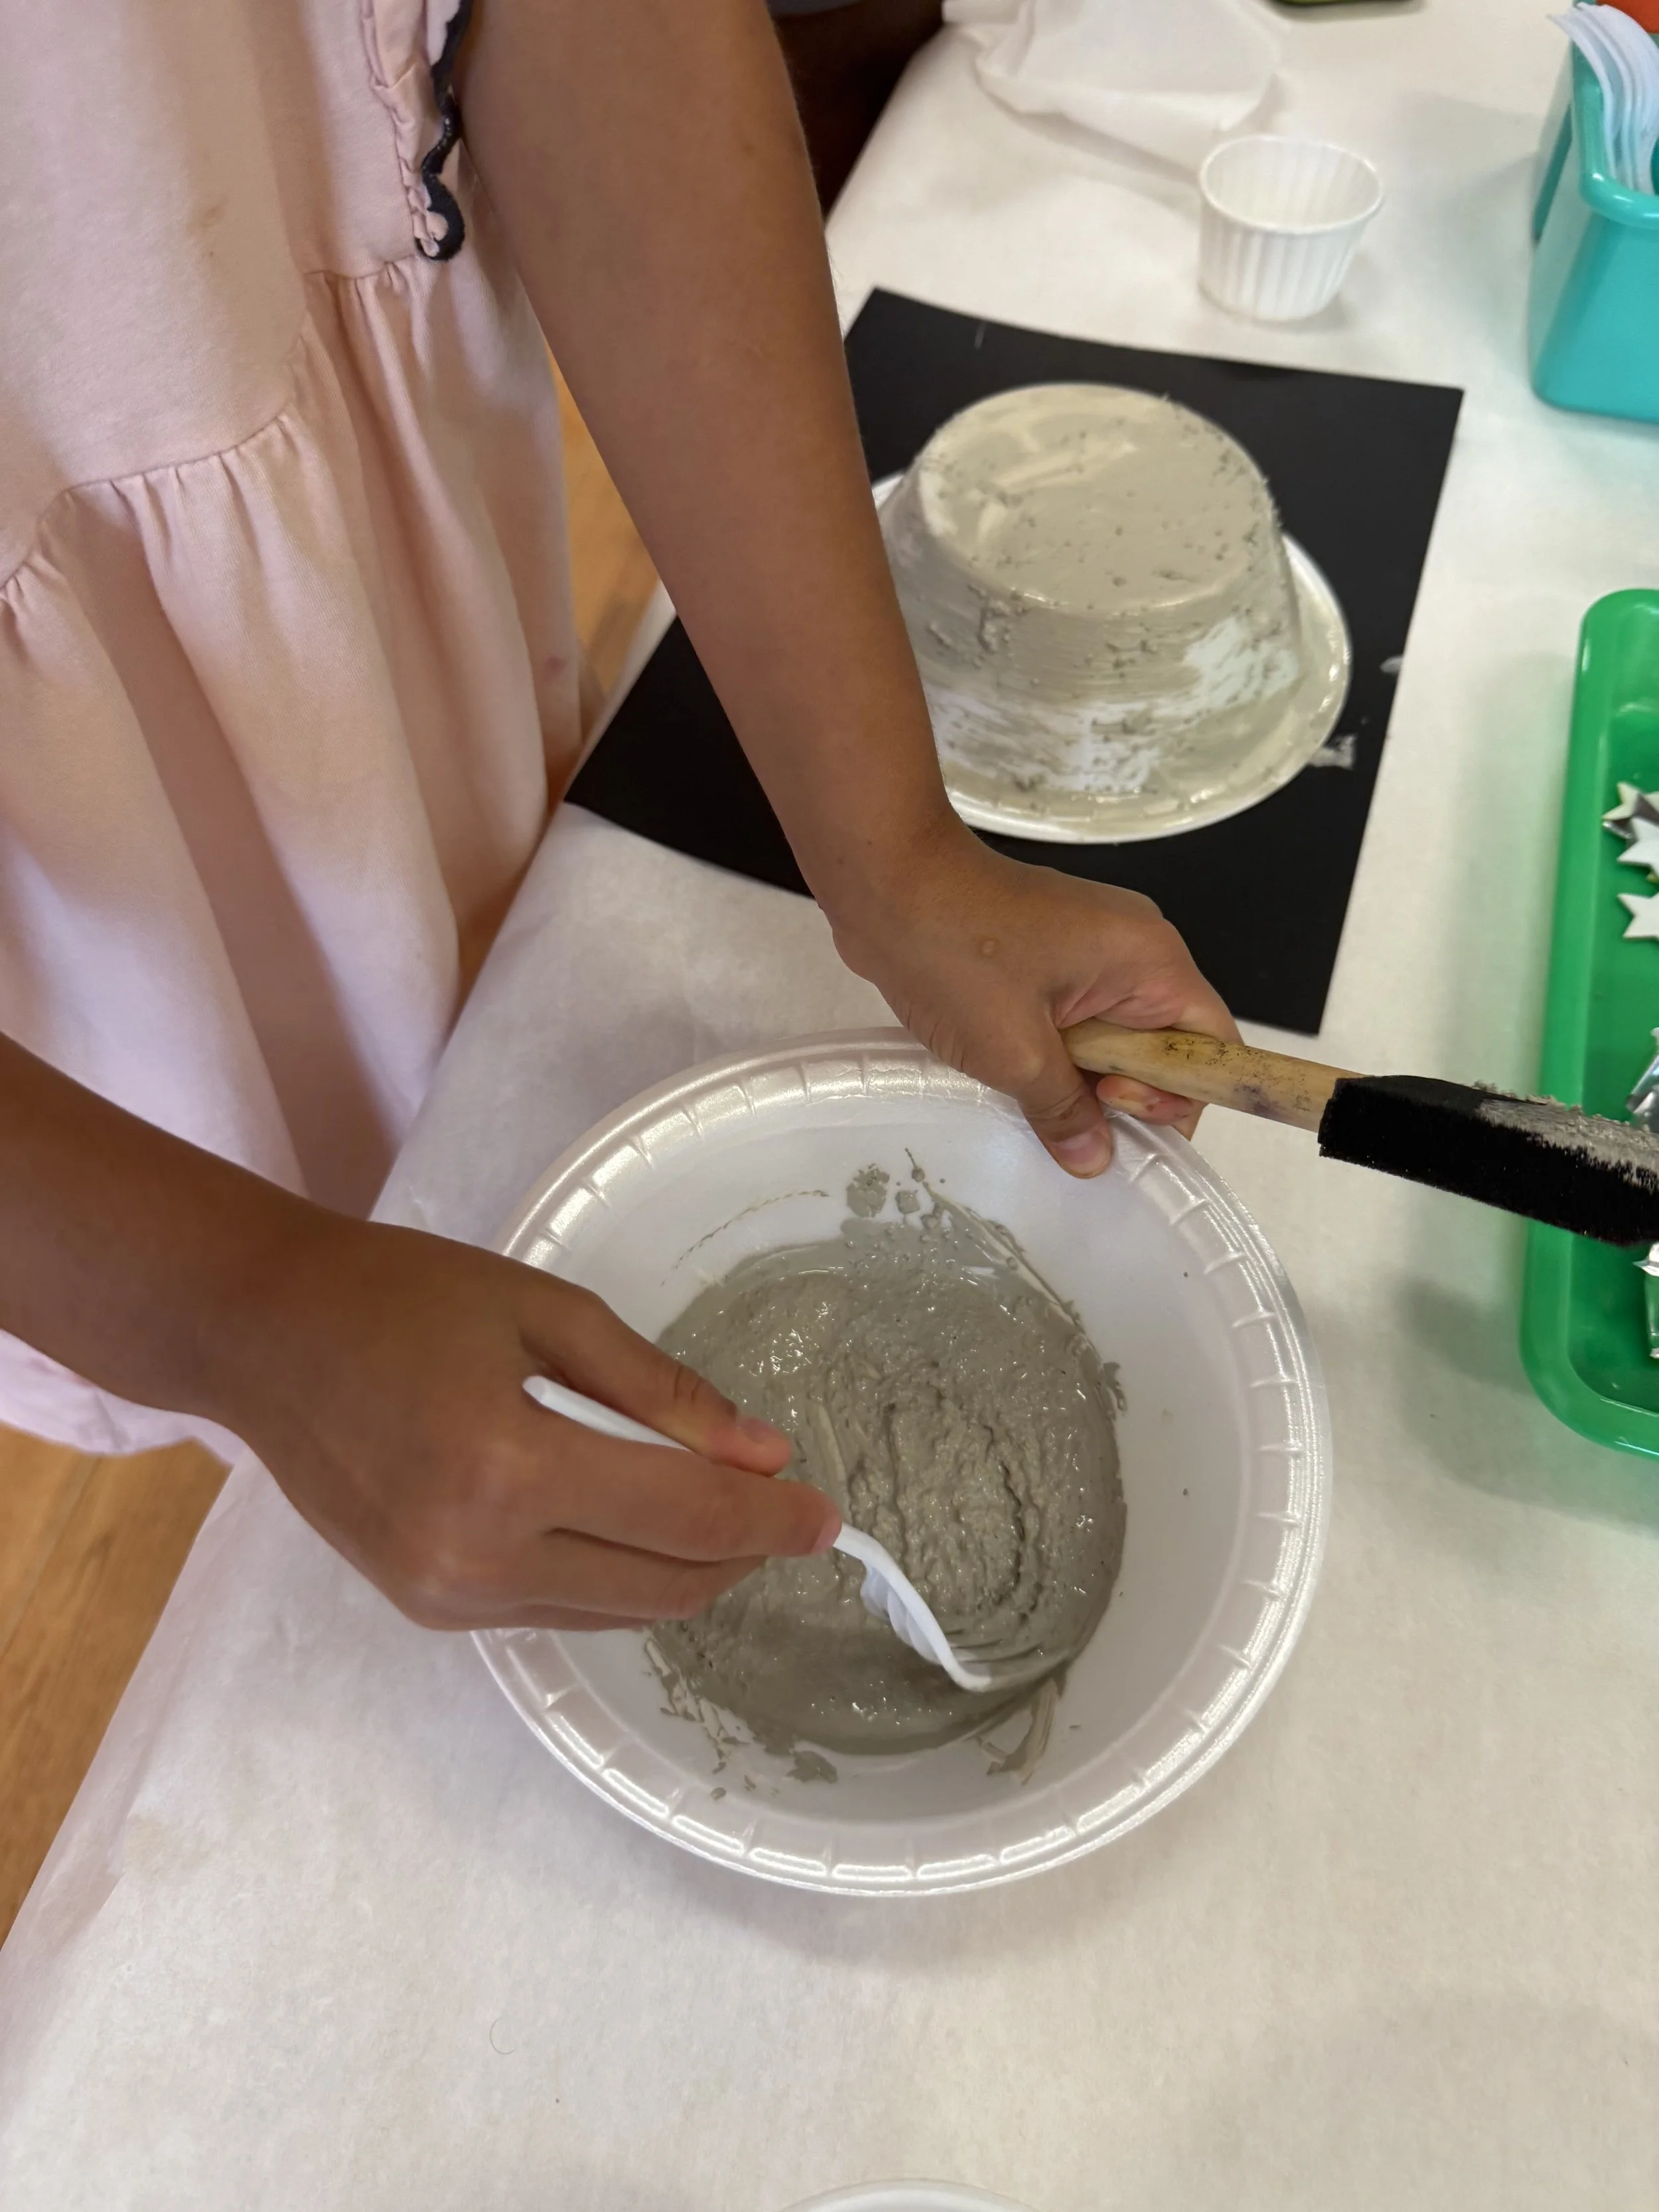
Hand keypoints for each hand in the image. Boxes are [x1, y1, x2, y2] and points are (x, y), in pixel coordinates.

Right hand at [210, 1213, 839, 1630]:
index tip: (829, 1515)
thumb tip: (763, 1452)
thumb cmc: (405, 1296)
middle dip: (739, 1555)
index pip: (684, 1516)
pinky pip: (556, 1611)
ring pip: (616, 1611)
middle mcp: (478, 1554)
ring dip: (683, 1573)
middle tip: (782, 1510)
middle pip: (661, 1584)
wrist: (263, 1335)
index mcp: (511, 1465)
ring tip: (717, 1515)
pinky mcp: (427, 1610)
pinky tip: (629, 1526)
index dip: (770, 1520)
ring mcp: (447, 1595)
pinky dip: (612, 1578)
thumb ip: (661, 1389)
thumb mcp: (544, 1312)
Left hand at [830, 824, 1238, 1176]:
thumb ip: (1064, 1111)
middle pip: (1164, 1043)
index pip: (1209, 1044)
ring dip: (1082, 1074)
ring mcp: (1092, 945)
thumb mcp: (1016, 1053)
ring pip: (1114, 1034)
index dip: (1179, 1096)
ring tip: (1033, 1092)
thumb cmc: (956, 955)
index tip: (1114, 1109)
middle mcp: (1136, 947)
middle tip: (1067, 1109)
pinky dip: (1055, 1050)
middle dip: (1124, 1091)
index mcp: (1150, 960)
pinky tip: (1014, 1071)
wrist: (886, 881)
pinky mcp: (1051, 951)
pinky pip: (1076, 1016)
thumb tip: (1095, 1160)